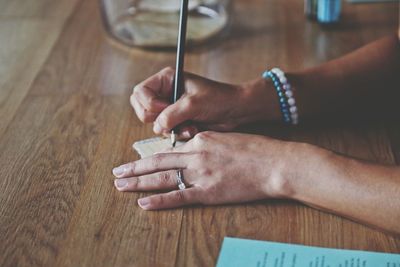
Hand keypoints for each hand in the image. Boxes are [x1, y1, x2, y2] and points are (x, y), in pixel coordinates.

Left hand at [112, 131, 293, 209]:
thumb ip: (207, 144)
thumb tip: (194, 148)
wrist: (274, 162)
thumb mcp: (228, 138)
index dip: (150, 157)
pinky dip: (159, 200)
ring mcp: (200, 174)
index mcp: (201, 140)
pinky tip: (143, 203)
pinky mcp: (208, 192)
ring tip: (120, 185)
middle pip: (157, 163)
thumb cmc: (256, 149)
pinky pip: (178, 197)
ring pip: (161, 178)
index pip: (170, 151)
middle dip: (134, 168)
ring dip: (138, 182)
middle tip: (116, 172)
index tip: (137, 161)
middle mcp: (196, 155)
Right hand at [131, 67, 280, 137]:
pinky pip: (167, 131)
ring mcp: (170, 108)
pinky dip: (178, 133)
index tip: (165, 108)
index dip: (149, 103)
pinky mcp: (177, 121)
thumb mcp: (193, 103)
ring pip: (154, 123)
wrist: (236, 110)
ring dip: (171, 128)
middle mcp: (165, 93)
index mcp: (166, 80)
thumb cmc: (218, 99)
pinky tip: (193, 129)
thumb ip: (171, 114)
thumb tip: (157, 127)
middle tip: (172, 119)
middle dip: (156, 118)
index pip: (140, 92)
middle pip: (142, 108)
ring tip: (190, 125)